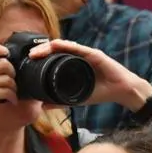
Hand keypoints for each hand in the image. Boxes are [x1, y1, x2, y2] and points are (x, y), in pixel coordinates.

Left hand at [26, 38, 151, 110]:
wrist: (122, 91)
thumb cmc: (102, 92)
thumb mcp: (77, 98)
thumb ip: (60, 101)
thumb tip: (43, 106)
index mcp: (73, 64)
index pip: (54, 56)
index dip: (41, 56)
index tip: (29, 62)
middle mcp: (78, 56)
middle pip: (56, 49)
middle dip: (41, 50)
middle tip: (30, 56)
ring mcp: (86, 53)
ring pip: (63, 46)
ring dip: (48, 47)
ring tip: (37, 52)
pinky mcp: (94, 54)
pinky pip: (78, 48)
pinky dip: (66, 46)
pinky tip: (56, 45)